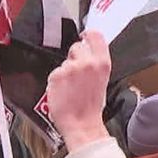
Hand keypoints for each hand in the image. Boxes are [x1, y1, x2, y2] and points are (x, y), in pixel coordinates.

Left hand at [46, 32, 112, 151]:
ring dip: (65, 71)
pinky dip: (56, 80)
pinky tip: (63, 91)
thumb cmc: (91, 106)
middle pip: (77, 46)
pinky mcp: (56, 75)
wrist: (81, 123)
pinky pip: (55, 72)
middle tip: (76, 73)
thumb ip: (96, 63)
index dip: (88, 34)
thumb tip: (88, 52)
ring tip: (70, 86)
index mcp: (103, 63)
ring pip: (64, 61)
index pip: (95, 35)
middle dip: (75, 57)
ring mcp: (71, 68)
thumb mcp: (103, 79)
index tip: (84, 36)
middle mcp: (87, 62)